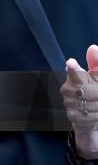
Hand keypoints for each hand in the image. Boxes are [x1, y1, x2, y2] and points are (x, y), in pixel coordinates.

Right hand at [61, 44, 97, 158]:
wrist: (91, 116)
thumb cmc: (95, 93)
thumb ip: (96, 63)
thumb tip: (93, 48)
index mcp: (76, 76)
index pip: (73, 71)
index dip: (73, 68)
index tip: (71, 63)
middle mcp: (69, 88)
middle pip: (85, 90)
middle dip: (97, 93)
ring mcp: (68, 102)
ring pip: (86, 104)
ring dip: (97, 107)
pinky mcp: (72, 116)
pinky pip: (86, 116)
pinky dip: (95, 116)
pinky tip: (96, 115)